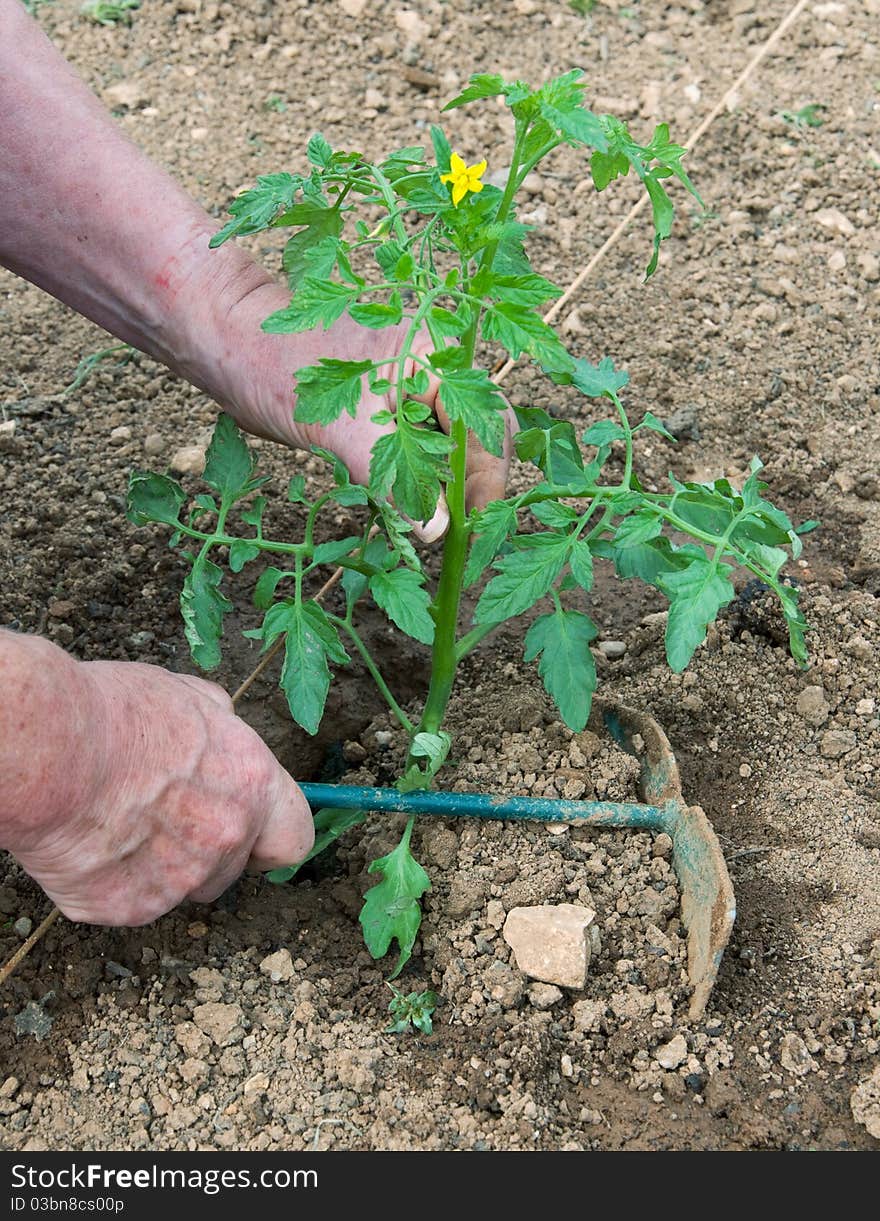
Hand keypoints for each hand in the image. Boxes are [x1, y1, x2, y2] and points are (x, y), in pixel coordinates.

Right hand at [8, 654, 313, 925]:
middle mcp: (226, 839)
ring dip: (159, 868)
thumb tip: (227, 732)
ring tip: (117, 822)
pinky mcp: (127, 908)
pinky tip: (89, 842)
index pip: (294, 838)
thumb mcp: (189, 697)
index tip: (252, 833)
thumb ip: (222, 728)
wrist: (50, 750)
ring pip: (180, 889)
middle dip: (205, 851)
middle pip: (231, 869)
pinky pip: (128, 902)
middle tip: (159, 816)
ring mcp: (178, 880)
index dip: (271, 837)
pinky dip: (110, 882)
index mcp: (252, 785)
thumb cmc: (114, 713)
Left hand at [192, 278, 515, 540]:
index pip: (488, 431)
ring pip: (449, 453)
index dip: (487, 486)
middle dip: (471, 493)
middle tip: (456, 544)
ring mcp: (413, 393)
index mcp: (437, 359)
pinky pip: (418, 455)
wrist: (229, 345)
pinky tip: (406, 517)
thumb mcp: (340, 429)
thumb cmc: (281, 367)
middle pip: (478, 442)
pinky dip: (416, 487)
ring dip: (444, 495)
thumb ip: (393, 480)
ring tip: (433, 539)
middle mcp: (435, 373)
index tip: (473, 534)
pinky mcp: (389, 414)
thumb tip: (436, 532)